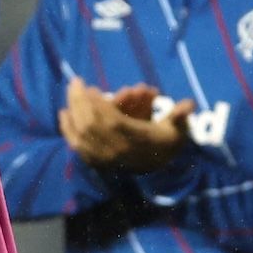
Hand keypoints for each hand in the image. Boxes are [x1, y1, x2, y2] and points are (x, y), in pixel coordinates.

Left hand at [57, 77, 192, 172]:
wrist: (158, 170)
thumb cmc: (167, 142)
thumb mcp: (178, 129)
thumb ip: (181, 116)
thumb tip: (189, 104)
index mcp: (135, 139)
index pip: (111, 122)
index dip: (98, 104)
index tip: (91, 87)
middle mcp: (117, 150)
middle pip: (91, 125)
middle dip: (80, 102)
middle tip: (76, 82)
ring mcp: (104, 157)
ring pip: (81, 134)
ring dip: (73, 111)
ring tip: (70, 94)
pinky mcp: (95, 161)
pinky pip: (77, 146)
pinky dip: (67, 129)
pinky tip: (63, 114)